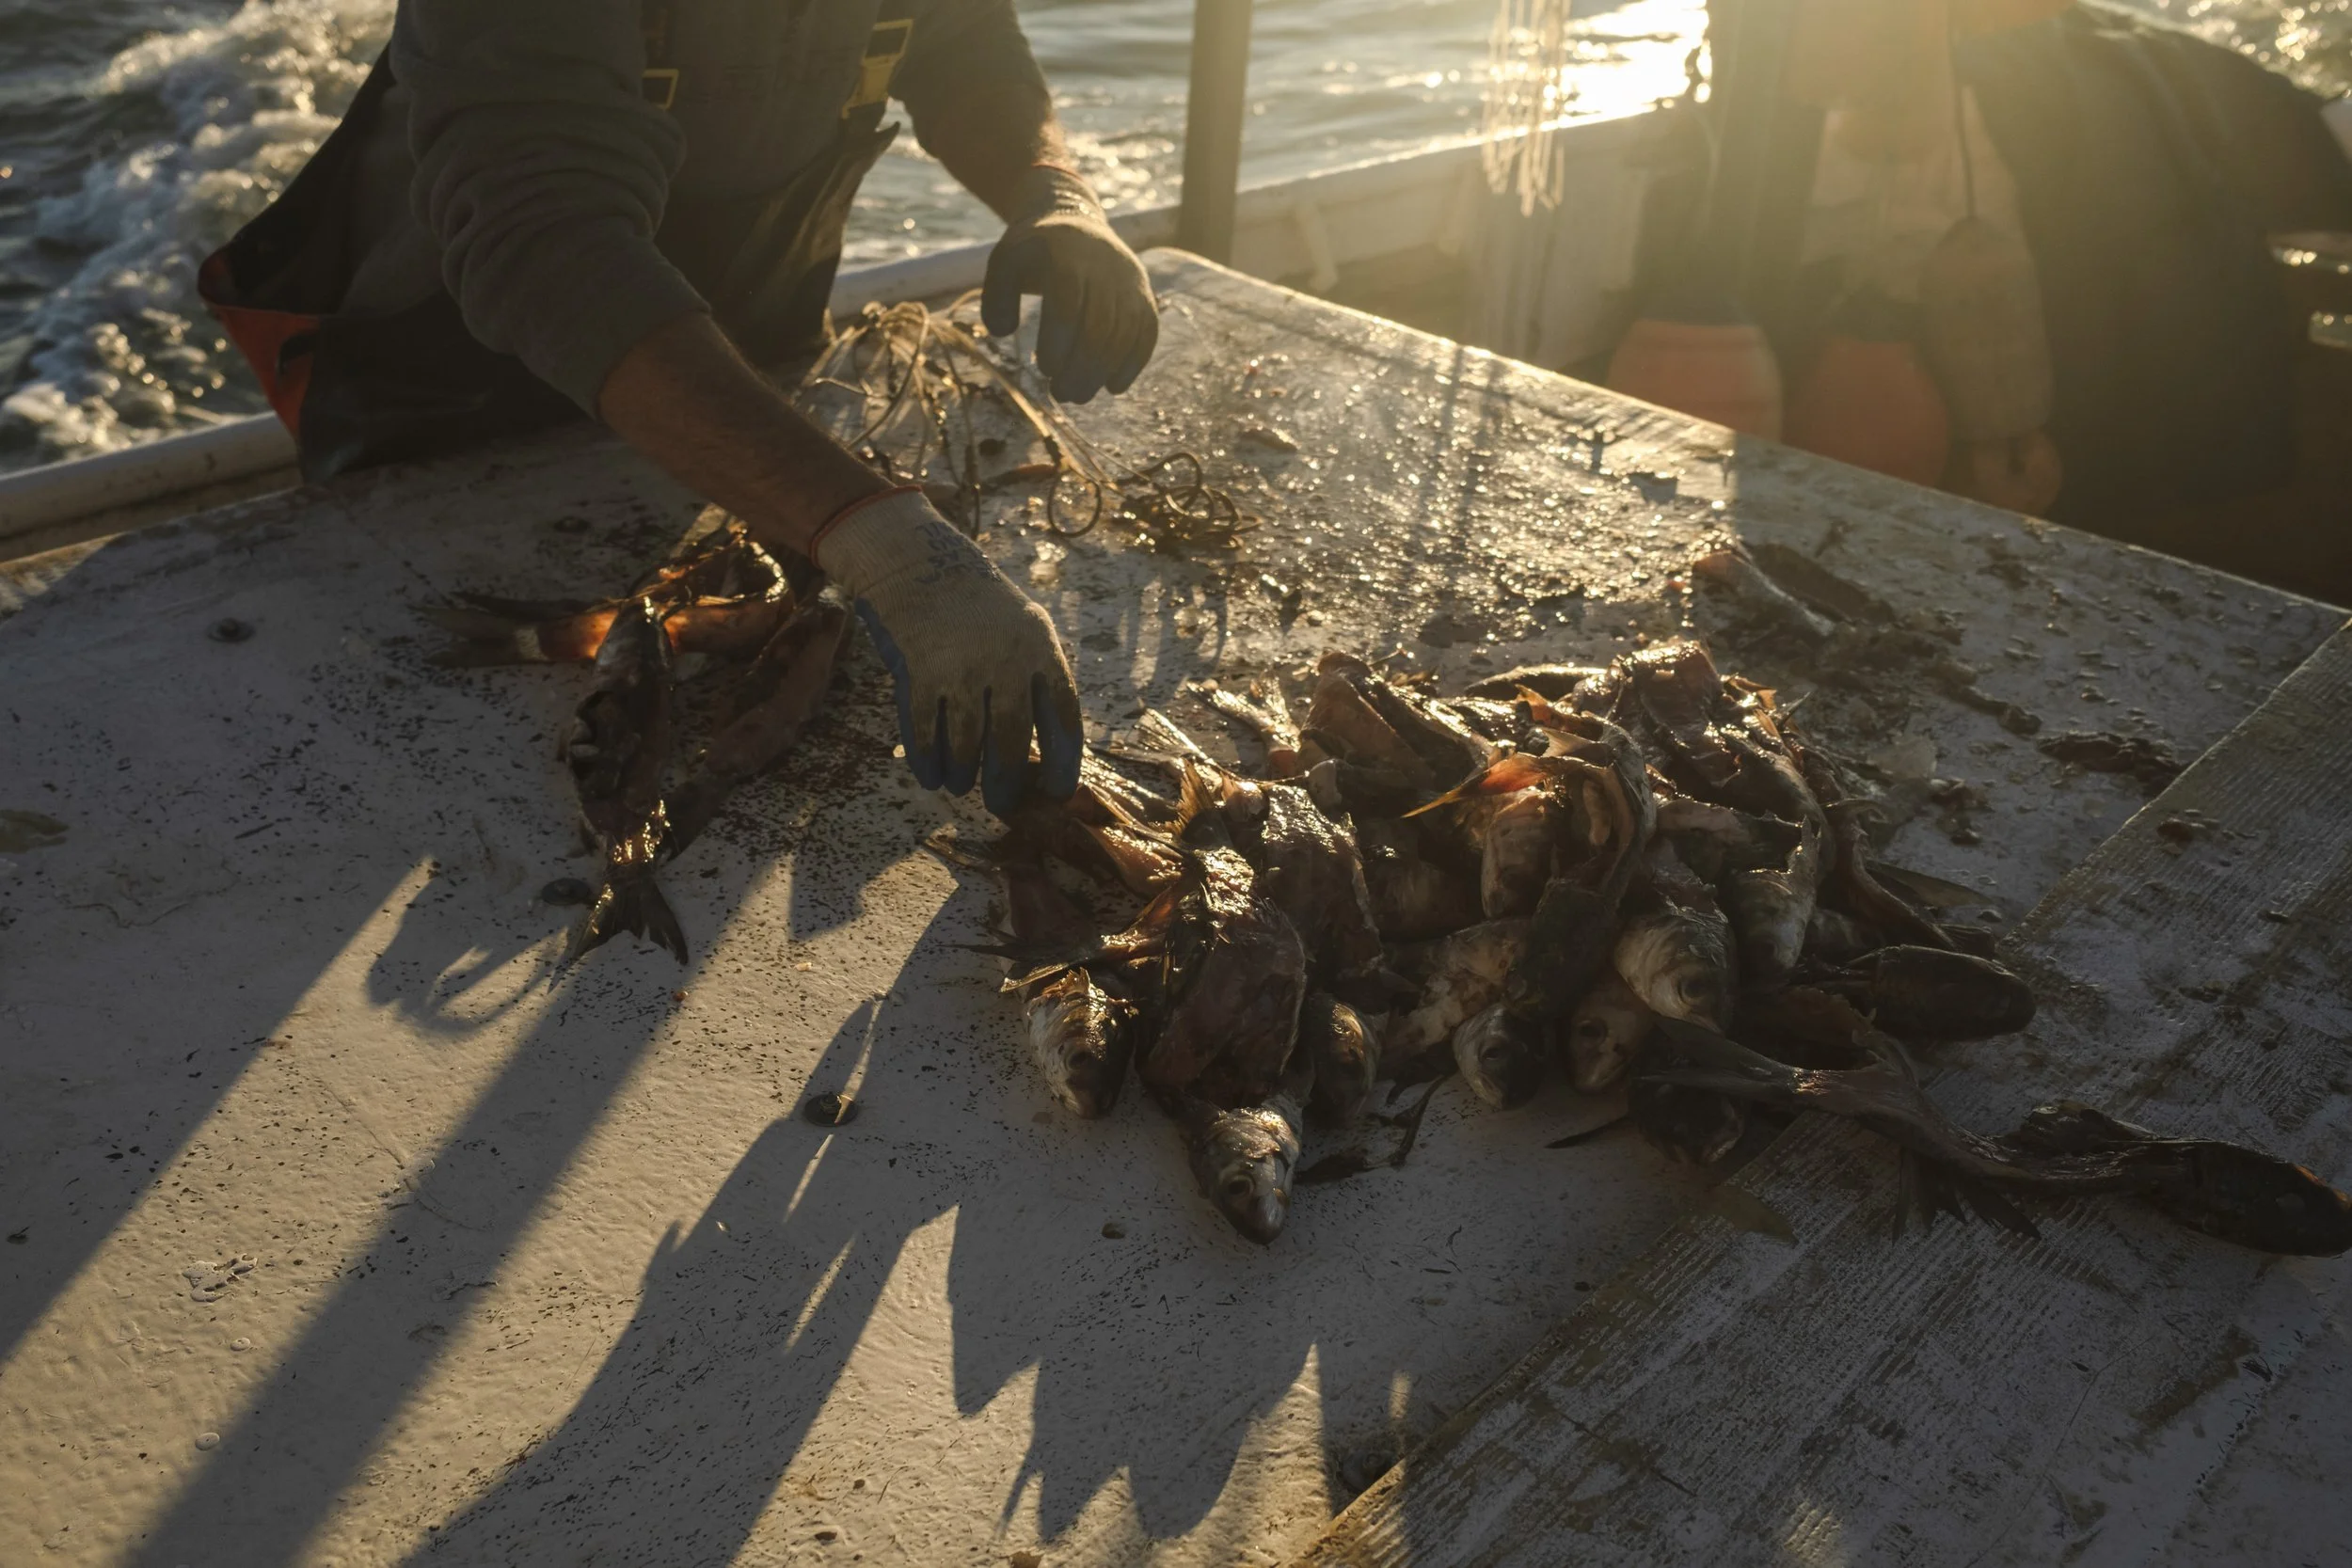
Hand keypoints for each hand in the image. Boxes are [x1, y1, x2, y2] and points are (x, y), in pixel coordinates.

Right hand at [816, 489, 1082, 813]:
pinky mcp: (918, 672)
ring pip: (964, 744)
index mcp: (1041, 650)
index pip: (1063, 720)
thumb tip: (1049, 752)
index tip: (1056, 792)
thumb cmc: (980, 606)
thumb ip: (1039, 680)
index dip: (1063, 764)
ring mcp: (960, 667)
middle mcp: (1004, 660)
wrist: (919, 561)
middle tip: (1001, 804)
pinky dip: (928, 762)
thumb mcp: (1027, 628)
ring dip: (962, 774)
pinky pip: (924, 733)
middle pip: (1009, 741)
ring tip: (961, 784)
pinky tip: (932, 776)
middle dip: (1005, 783)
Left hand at [981, 166, 1157, 403]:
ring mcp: (1129, 283)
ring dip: (1102, 373)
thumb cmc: (1034, 251)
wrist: (1076, 221)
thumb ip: (996, 297)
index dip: (1058, 342)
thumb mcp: (1004, 263)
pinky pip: (1146, 333)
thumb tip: (1004, 332)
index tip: (1043, 368)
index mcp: (1065, 258)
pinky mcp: (1144, 296)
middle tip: (1060, 394)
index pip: (1067, 305)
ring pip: (1124, 335)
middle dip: (1080, 368)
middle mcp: (1104, 269)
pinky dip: (1133, 364)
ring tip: (1078, 395)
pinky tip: (1112, 386)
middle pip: (1100, 327)